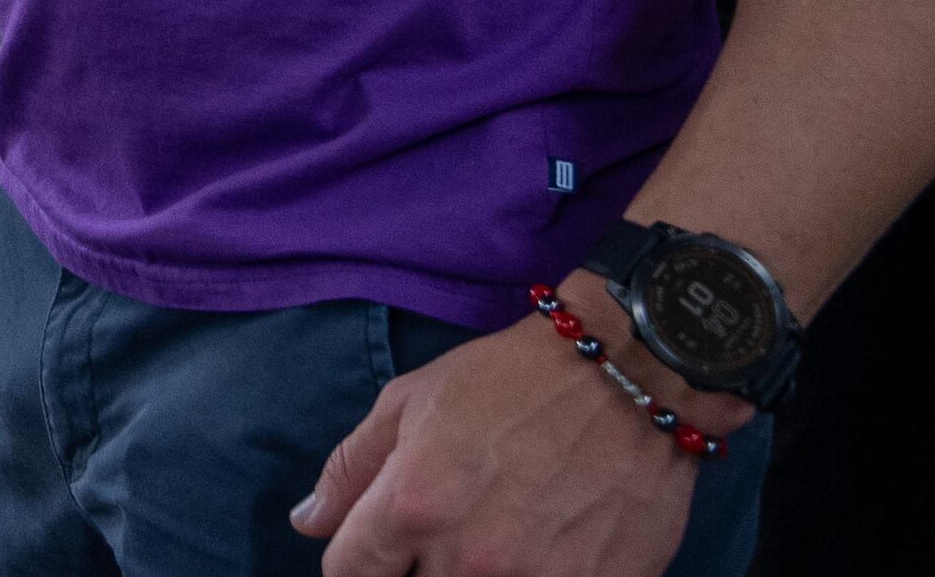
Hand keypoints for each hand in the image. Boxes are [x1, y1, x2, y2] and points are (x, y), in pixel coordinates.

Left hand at [294, 310, 717, 575]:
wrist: (627, 378)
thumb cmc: (510, 381)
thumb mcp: (409, 402)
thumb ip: (350, 469)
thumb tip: (307, 524)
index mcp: (412, 507)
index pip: (349, 574)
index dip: (358, 563)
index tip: (379, 549)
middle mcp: (469, 559)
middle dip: (415, 570)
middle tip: (440, 539)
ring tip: (494, 537)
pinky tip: (540, 553)